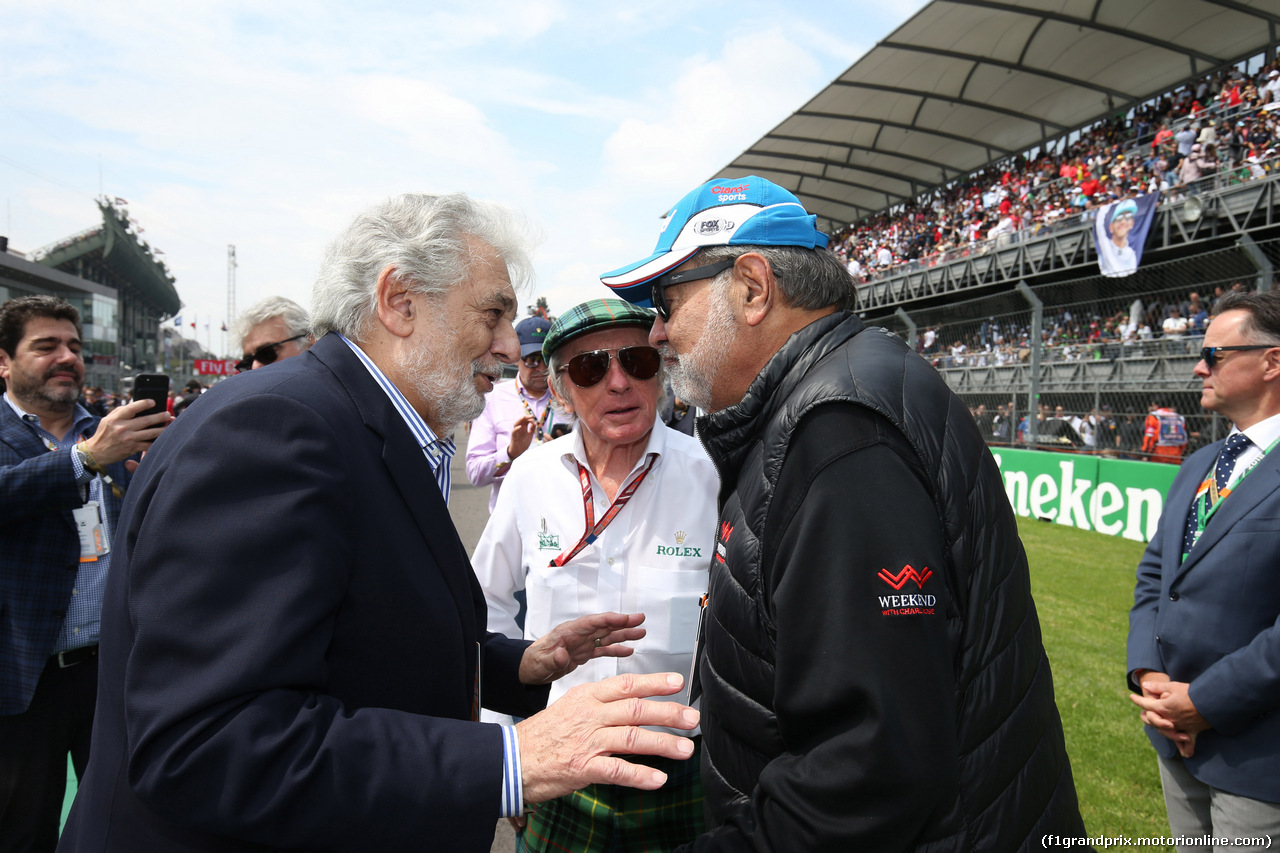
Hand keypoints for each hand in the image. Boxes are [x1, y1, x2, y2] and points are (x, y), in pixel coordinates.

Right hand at [83, 400, 172, 464]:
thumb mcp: (107, 420)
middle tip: (168, 414)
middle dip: (160, 417)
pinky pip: (148, 444)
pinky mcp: (132, 448)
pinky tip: (163, 438)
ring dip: (162, 429)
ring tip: (170, 424)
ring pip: (150, 433)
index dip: (144, 404)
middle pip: (146, 420)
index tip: (153, 402)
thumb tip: (136, 406)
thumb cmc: (103, 434)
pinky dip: (156, 441)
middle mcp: (122, 428)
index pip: (132, 408)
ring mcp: (128, 439)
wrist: (96, 453)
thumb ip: (120, 412)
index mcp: (116, 419)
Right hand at [507, 415, 536, 459]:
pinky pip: (514, 431)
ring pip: (516, 424)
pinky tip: (520, 426)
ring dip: (520, 420)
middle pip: (521, 421)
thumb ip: (532, 429)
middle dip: (526, 417)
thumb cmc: (524, 442)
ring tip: (524, 417)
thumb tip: (535, 423)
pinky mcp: (513, 436)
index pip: (526, 420)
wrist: (519, 450)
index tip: (534, 418)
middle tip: (531, 416)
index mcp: (523, 428)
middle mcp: (519, 428)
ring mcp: (516, 432)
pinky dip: (516, 428)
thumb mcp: (530, 434)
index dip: (530, 418)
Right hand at [516, 672, 698, 803]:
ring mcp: (587, 741)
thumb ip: (601, 705)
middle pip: (636, 709)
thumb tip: (632, 706)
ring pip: (632, 738)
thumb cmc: (543, 735)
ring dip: (662, 744)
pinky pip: (617, 770)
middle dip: (668, 713)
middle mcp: (590, 715)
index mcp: (587, 696)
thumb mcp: (571, 707)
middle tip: (692, 718)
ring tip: (685, 749)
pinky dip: (640, 775)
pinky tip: (658, 779)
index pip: (626, 685)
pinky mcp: (583, 767)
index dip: (654, 682)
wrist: (512, 758)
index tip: (677, 682)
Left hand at [519, 612, 645, 684]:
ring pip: (607, 636)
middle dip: (623, 622)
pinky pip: (604, 650)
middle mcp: (579, 635)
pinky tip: (628, 650)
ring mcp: (583, 644)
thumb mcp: (541, 662)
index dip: (610, 619)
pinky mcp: (584, 653)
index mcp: (568, 632)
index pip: (593, 622)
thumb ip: (552, 659)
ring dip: (624, 634)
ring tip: (640, 632)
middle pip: (604, 626)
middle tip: (640, 619)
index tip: (625, 618)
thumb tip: (561, 654)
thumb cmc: (533, 662)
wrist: (530, 669)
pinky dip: (616, 649)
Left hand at [1129, 676, 1208, 756]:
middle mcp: (1170, 720)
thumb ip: (1158, 687)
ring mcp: (1181, 727)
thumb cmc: (1192, 692)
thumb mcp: (1173, 686)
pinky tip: (1185, 754)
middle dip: (1149, 716)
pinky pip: (1189, 744)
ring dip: (1163, 730)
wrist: (1212, 700)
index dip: (1137, 700)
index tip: (1132, 697)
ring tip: (1163, 727)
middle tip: (1147, 712)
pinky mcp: (1193, 731)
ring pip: (1167, 733)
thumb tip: (1145, 685)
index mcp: (1163, 708)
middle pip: (1154, 721)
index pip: (1146, 705)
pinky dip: (1187, 748)